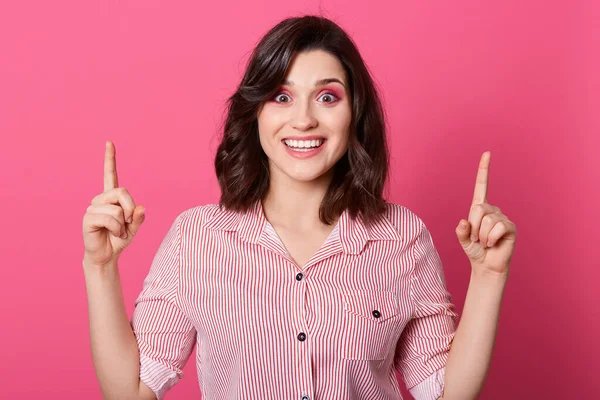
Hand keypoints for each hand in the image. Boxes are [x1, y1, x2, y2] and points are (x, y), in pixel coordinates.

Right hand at [82, 141, 145, 268]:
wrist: (106, 256)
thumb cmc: (118, 240)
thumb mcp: (134, 228)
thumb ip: (139, 218)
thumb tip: (141, 208)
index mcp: (111, 198)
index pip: (110, 175)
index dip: (109, 159)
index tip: (109, 143)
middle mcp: (100, 199)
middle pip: (122, 192)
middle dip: (130, 209)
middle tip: (127, 224)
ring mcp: (92, 208)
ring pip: (118, 208)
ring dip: (123, 224)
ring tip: (117, 232)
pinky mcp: (88, 218)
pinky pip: (110, 218)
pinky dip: (116, 229)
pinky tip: (112, 234)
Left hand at [455, 151, 516, 275]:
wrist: (486, 266)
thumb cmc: (475, 251)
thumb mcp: (463, 240)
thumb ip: (460, 231)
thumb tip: (463, 221)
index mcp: (480, 208)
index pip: (482, 186)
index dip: (484, 170)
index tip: (487, 153)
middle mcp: (492, 210)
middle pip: (477, 209)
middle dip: (473, 227)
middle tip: (477, 239)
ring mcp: (503, 218)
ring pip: (486, 220)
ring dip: (481, 236)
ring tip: (485, 243)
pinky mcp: (510, 227)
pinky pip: (496, 227)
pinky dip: (490, 239)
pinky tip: (493, 244)